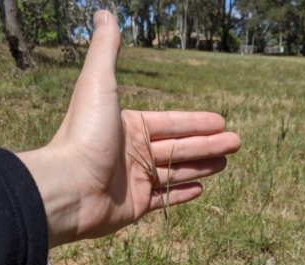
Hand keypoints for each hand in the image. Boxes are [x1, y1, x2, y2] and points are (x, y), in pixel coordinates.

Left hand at [18, 10, 240, 248]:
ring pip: (176, 172)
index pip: (172, 123)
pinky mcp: (135, 206)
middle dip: (209, 144)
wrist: (68, 187)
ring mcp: (135, 181)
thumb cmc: (85, 136)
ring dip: (202, 167)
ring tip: (226, 162)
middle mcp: (133, 153)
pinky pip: (165, 199)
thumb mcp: (98, 84)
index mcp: (129, 127)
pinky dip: (183, 194)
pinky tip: (202, 189)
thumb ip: (107, 51)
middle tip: (236, 143)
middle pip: (180, 147)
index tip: (221, 121)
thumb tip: (104, 13)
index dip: (197, 122)